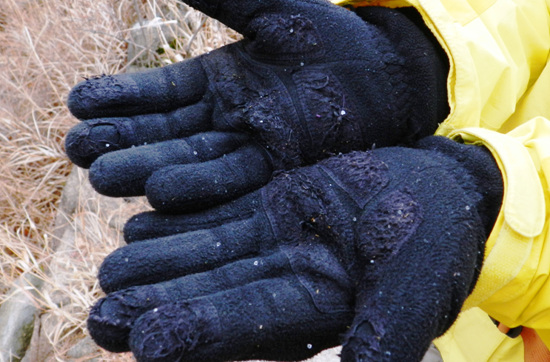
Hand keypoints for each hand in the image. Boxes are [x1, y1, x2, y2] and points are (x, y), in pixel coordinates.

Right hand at [65, 1, 448, 212]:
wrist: (386, 73)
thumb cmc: (333, 38)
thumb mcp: (271, 10)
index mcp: (220, 83)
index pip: (159, 94)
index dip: (120, 99)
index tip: (77, 103)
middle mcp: (228, 122)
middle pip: (166, 135)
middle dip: (122, 142)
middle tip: (77, 150)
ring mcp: (250, 151)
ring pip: (192, 162)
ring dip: (149, 169)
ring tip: (103, 176)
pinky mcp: (278, 174)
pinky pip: (232, 183)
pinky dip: (196, 190)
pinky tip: (158, 197)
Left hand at [87, 137, 501, 360]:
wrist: (439, 186)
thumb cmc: (437, 234)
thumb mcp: (416, 284)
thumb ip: (387, 334)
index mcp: (318, 309)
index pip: (251, 326)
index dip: (201, 332)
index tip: (147, 342)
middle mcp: (287, 281)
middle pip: (214, 294)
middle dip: (159, 306)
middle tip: (102, 316)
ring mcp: (275, 241)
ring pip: (207, 253)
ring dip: (159, 263)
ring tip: (110, 272)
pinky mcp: (271, 205)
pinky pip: (219, 212)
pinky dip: (182, 217)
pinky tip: (141, 223)